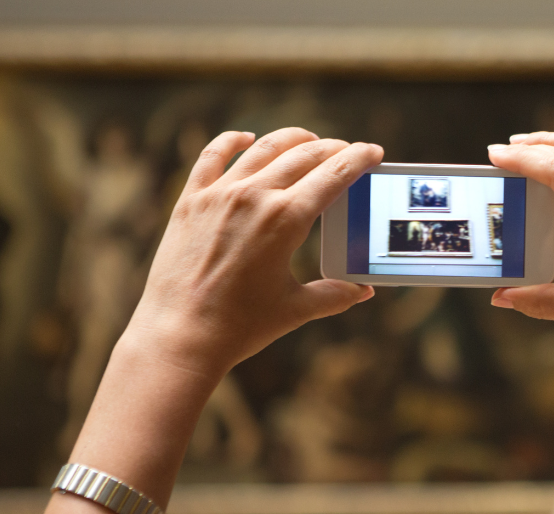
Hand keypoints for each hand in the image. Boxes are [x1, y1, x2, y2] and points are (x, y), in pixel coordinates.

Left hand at [123, 127, 383, 375]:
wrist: (180, 335)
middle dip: (333, 149)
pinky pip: (212, 156)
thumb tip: (364, 291)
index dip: (358, 158)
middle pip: (304, 156)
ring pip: (264, 149)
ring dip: (292, 139)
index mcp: (287, 220)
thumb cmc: (241, 326)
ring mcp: (219, 194)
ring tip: (309, 140)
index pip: (334, 174)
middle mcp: (254, 197)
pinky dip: (232, 142)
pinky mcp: (191, 201)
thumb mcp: (296, 309)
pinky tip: (246, 138)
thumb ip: (335, 294)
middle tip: (347, 151)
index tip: (373, 151)